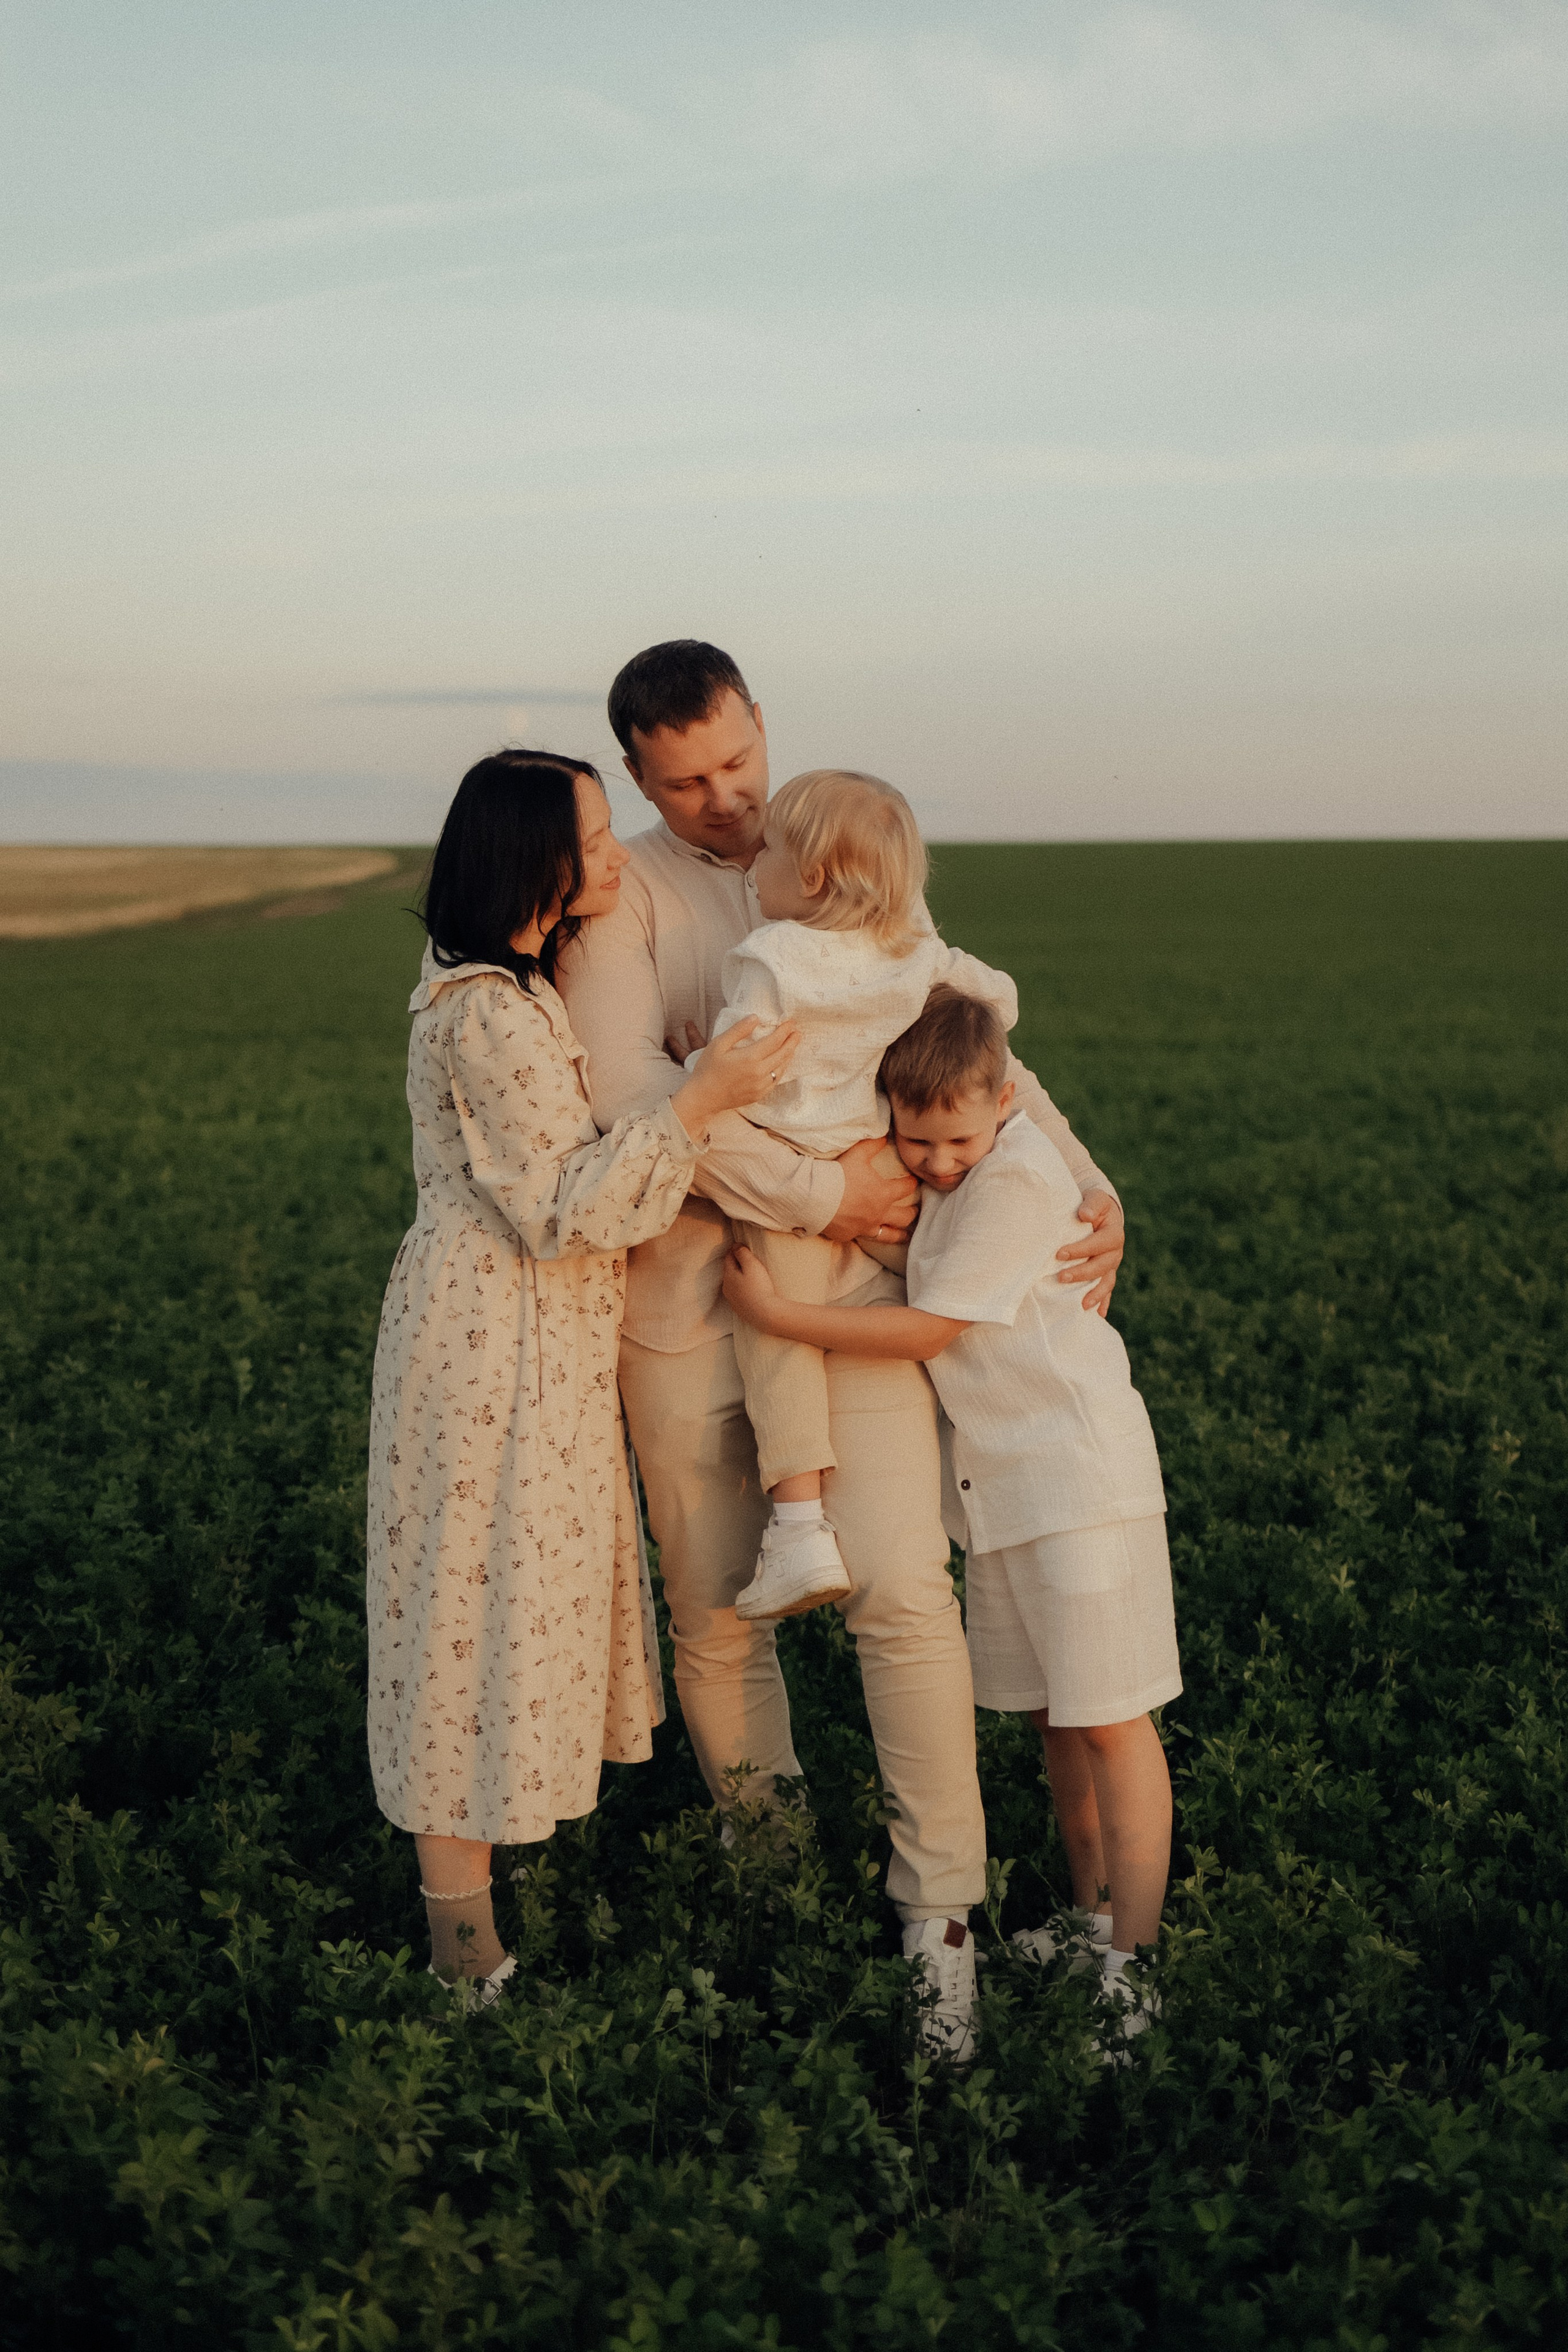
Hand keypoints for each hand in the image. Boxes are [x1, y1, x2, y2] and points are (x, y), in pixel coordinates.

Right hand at [671, 1016, 800, 1130]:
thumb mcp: (718, 1044)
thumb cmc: (707, 1069)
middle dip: (792, 1041)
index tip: (790, 1023)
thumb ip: (738, 1030)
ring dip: (788, 1055)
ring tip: (791, 1046)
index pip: (775, 1041)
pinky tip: (780, 1064)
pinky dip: (781, 1069)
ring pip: (781, 1068)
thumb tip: (755, 1018)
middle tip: (797, 1032)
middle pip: (783, 1054)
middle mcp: (759, 1072)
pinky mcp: (759, 1095)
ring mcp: (761, 1086)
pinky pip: (775, 1080)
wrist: (703, 1098)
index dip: (784, 1031)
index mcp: (750, 1058)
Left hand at [721, 1243, 782, 1329]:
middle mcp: (726, 1287)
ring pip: (733, 1283)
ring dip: (740, 1276)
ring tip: (751, 1274)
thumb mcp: (752, 1265)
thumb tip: (735, 1246)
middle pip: (730, 1270)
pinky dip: (743, 1289)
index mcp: (728, 1275)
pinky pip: (739, 1294)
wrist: (765, 1314)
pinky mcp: (739, 1309)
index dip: (735, 1249)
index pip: (728, 1257)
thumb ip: (742, 1253)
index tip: (743, 1246)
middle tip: (748, 1258)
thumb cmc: (759, 1287)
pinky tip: (752, 1290)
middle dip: (737, 1263)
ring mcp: (732, 1299)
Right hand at [821, 1134, 917, 1244]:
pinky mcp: (850, 1235)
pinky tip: (869, 1234)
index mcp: (884, 1194)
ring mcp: (865, 1227)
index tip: (914, 1181)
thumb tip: (884, 1135)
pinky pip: (863, 1238)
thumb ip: (873, 1144)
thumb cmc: (839, 1175)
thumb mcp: (857, 1153)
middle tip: (915, 1211)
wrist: (815, 1197)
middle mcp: (879, 1214)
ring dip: (900, 1234)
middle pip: (904, 1217)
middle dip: (912, 1213)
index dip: (912, 1183)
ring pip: (890, 1235)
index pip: (906, 1188)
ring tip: (905, 1235)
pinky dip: (867, 1235)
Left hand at [1056, 1188, 1123, 1315]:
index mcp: (1113, 1233)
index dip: (1081, 1249)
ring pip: (1106, 1281)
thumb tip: (1084, 1214)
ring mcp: (1112, 1265)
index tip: (1059, 1253)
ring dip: (1095, 1294)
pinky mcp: (1107, 1273)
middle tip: (1061, 1277)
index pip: (1099, 1243)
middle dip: (1082, 1273)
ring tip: (1082, 1305)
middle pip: (1102, 1265)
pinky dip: (1104, 1302)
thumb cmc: (1094, 1206)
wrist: (1102, 1214)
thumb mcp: (1095, 1199)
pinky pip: (1107, 1290)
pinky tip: (1098, 1315)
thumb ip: (1091, 1204)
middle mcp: (1116, 1252)